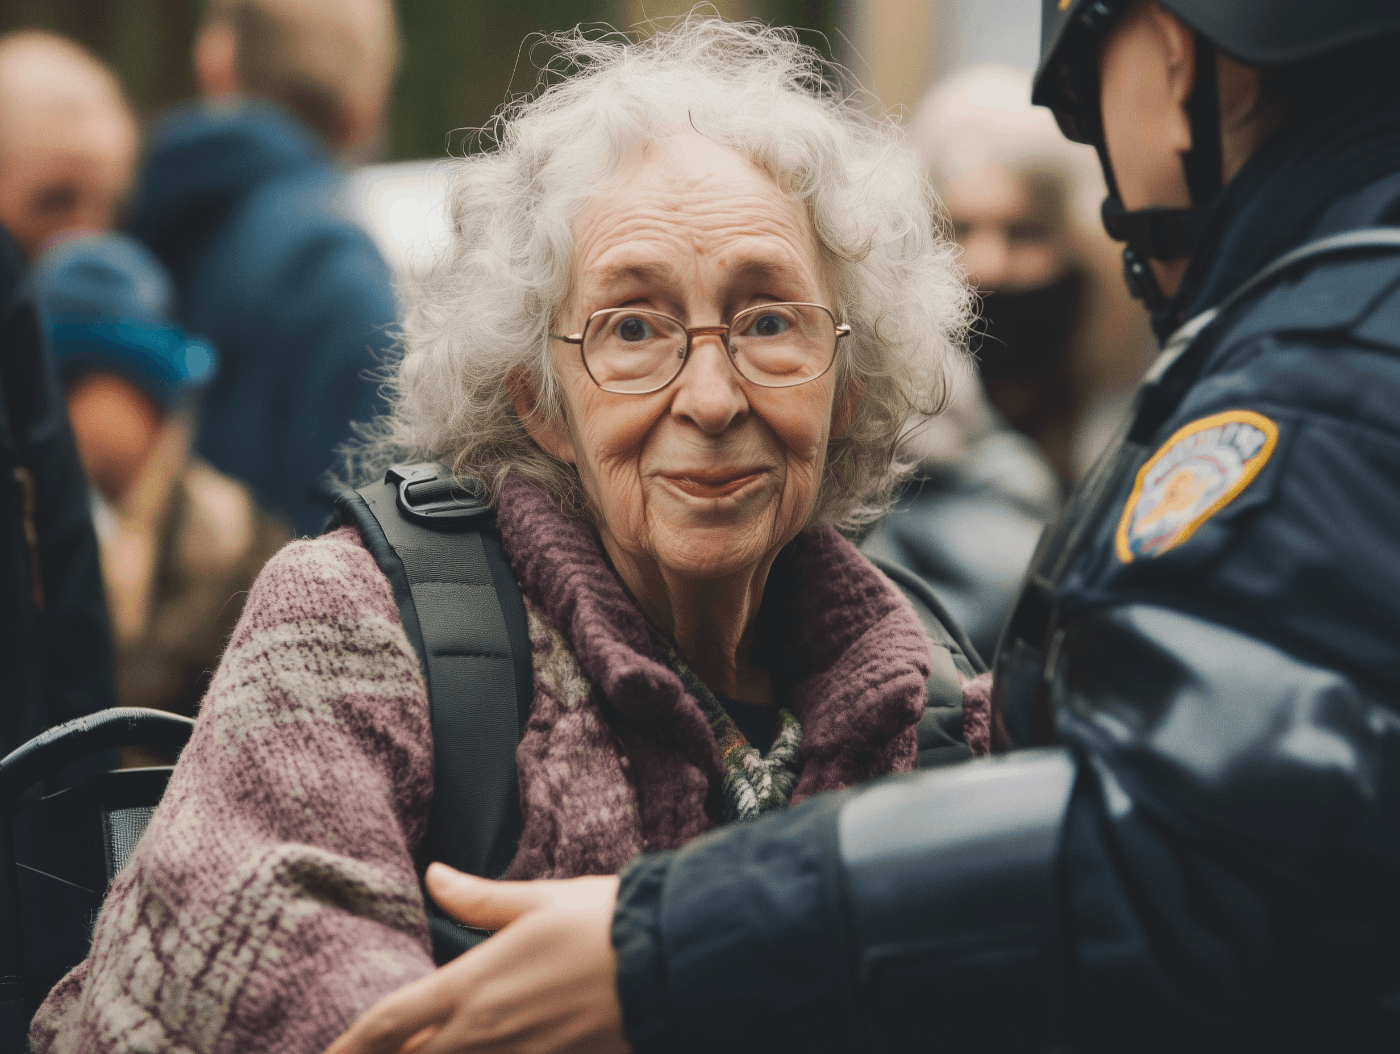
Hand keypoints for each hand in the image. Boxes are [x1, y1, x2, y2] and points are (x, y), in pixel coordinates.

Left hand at [323, 863, 627, 1053]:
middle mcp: (485, 1033)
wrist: (675, 963)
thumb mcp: (541, 901)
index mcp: (475, 984)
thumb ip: (481, 899)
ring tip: (417, 1051)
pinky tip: (486, 1052)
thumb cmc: (609, 924)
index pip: (389, 1022)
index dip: (348, 1047)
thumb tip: (435, 876)